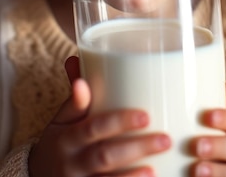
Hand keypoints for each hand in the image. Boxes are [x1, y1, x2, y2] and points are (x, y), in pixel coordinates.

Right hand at [28, 56, 171, 176]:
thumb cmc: (61, 141)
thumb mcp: (62, 121)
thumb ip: (75, 97)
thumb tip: (75, 59)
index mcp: (67, 136)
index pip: (93, 127)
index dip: (118, 122)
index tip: (146, 115)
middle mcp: (72, 162)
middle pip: (104, 156)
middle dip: (135, 148)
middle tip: (164, 139)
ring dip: (133, 176)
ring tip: (156, 168)